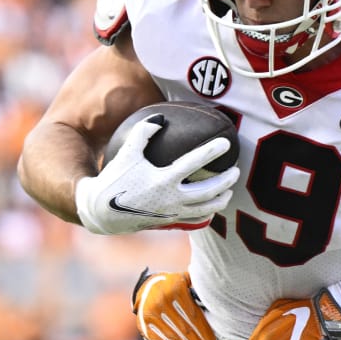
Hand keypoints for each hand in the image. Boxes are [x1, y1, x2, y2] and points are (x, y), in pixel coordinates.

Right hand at [75, 120, 238, 234]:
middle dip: (226, 180)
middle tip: (236, 169)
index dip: (211, 151)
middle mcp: (171, 198)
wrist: (103, 211)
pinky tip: (214, 205)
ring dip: (221, 198)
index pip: (194, 163)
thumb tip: (161, 117)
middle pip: (208, 190)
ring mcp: (173, 212)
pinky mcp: (170, 221)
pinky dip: (208, 212)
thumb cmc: (115, 178)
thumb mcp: (127, 152)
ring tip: (230, 189)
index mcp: (163, 179)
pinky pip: (196, 219)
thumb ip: (143, 132)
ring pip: (206, 208)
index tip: (226, 142)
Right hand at [132, 268, 216, 339]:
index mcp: (176, 290)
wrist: (147, 287)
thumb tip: (219, 297)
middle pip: (185, 330)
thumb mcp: (186, 280)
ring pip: (173, 338)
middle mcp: (162, 301)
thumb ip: (199, 287)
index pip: (194, 316)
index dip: (205, 332)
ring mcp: (151, 314)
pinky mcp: (143, 324)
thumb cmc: (175, 286)